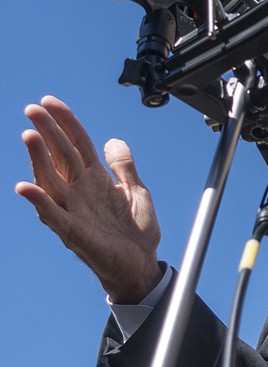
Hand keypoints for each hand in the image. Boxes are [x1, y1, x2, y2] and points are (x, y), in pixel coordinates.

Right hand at [16, 96, 161, 302]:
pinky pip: (53, 216)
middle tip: (31, 109)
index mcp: (96, 179)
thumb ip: (124, 166)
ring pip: (51, 180)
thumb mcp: (137, 191)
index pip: (77, 144)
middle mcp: (80, 191)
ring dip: (39, 159)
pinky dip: (39, 202)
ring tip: (29, 136)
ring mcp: (75, 211)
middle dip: (47, 132)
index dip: (65, 122)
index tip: (49, 101)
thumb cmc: (136, 231)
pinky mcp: (74, 233)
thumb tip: (112, 140)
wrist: (142, 264)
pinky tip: (25, 187)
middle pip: (60, 156)